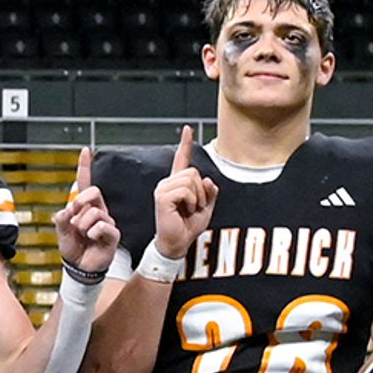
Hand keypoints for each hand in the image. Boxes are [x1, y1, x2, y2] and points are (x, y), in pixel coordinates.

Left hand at [51, 145, 117, 275]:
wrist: (81, 268)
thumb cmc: (74, 248)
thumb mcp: (61, 231)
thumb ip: (61, 217)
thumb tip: (68, 209)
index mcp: (86, 207)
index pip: (85, 184)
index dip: (85, 167)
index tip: (85, 151)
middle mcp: (98, 211)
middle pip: (92, 192)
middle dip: (80, 202)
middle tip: (73, 219)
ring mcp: (107, 222)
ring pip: (94, 212)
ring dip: (82, 225)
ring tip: (82, 235)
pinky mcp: (113, 234)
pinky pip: (103, 226)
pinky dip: (92, 233)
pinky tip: (92, 239)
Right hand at [150, 126, 216, 261]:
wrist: (177, 243)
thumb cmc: (188, 226)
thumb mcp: (206, 207)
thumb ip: (210, 192)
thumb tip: (207, 180)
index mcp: (177, 183)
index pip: (181, 159)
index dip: (185, 144)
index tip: (187, 129)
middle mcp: (167, 183)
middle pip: (192, 172)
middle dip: (201, 190)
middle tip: (195, 205)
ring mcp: (163, 189)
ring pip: (190, 180)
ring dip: (197, 197)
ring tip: (190, 209)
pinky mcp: (162, 198)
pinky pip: (186, 191)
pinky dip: (192, 201)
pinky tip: (185, 210)